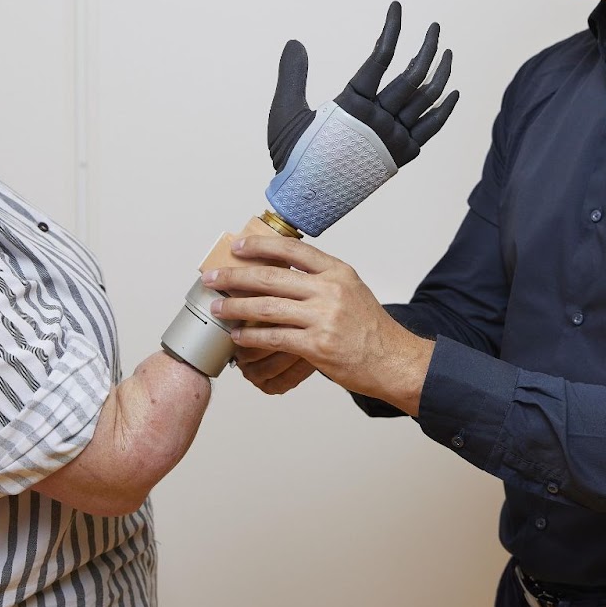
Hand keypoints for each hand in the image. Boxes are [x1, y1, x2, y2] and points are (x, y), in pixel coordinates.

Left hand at [201, 234, 434, 415]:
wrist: (392, 360)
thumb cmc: (371, 329)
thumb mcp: (352, 291)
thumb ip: (321, 280)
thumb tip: (282, 274)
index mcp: (337, 272)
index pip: (293, 249)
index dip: (261, 246)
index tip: (238, 247)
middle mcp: (330, 290)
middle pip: (272, 276)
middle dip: (235, 276)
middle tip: (213, 277)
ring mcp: (323, 317)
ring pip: (267, 307)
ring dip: (236, 307)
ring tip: (217, 308)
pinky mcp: (316, 345)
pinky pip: (274, 337)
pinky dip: (252, 336)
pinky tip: (239, 336)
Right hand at [267, 1, 459, 170]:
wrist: (305, 199)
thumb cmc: (293, 156)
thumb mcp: (285, 112)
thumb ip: (292, 75)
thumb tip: (294, 42)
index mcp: (352, 105)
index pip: (380, 57)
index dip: (392, 29)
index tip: (398, 8)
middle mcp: (379, 120)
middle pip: (413, 75)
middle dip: (427, 46)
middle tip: (435, 27)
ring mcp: (394, 138)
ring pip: (427, 99)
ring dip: (441, 72)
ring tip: (446, 52)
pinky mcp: (402, 155)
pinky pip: (432, 128)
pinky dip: (445, 109)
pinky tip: (452, 92)